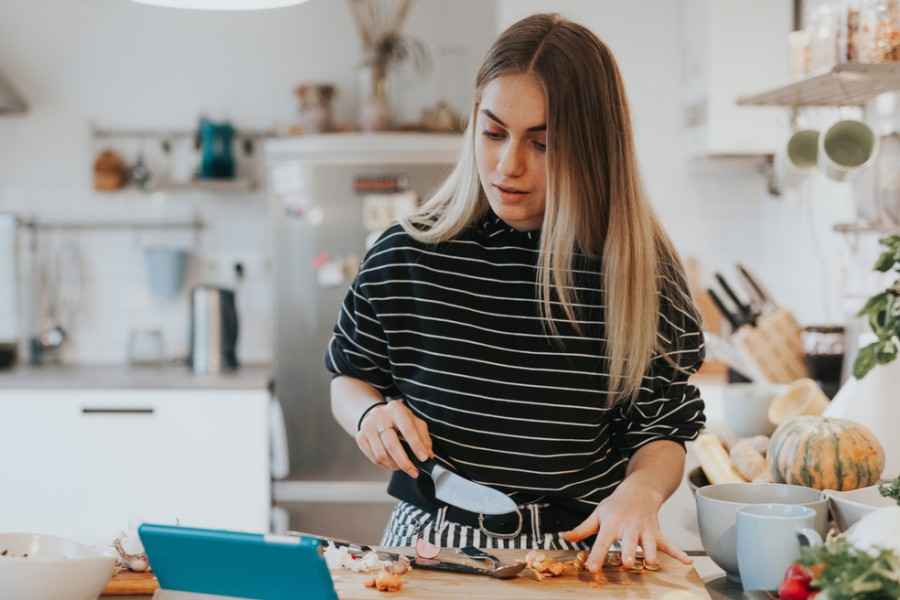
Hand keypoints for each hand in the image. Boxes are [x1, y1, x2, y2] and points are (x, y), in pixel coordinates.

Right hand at [356, 399, 432, 478]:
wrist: (376, 415)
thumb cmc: (399, 420)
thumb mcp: (414, 422)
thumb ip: (423, 437)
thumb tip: (428, 454)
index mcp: (396, 409)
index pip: (407, 429)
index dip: (416, 445)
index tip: (424, 458)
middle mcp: (380, 416)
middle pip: (391, 444)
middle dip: (404, 462)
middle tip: (414, 471)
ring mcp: (368, 427)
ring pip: (381, 454)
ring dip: (394, 465)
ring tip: (402, 466)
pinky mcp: (360, 437)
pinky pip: (373, 458)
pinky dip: (385, 465)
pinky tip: (392, 463)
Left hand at [561, 478, 690, 571]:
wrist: (639, 490)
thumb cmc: (616, 506)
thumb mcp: (597, 515)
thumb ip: (582, 529)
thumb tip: (564, 537)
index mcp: (612, 524)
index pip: (602, 542)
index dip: (596, 556)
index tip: (592, 569)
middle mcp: (629, 528)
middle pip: (629, 542)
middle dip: (629, 553)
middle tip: (627, 564)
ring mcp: (645, 530)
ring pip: (650, 543)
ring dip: (651, 553)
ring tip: (651, 563)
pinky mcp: (657, 533)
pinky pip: (669, 544)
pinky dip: (678, 553)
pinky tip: (686, 562)